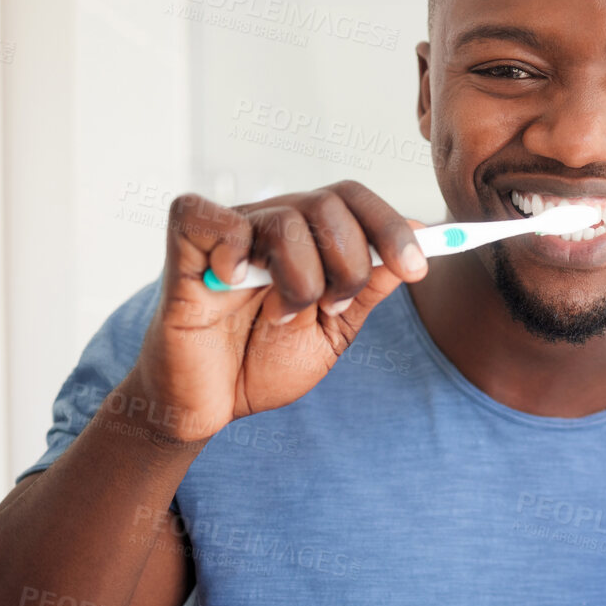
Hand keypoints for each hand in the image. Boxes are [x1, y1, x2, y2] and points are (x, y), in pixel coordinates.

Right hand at [122, 181, 430, 443]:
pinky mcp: (184, 246)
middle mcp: (270, 224)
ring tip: (280, 315)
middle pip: (330, 203)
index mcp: (308, 239)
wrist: (209, 404)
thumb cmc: (261, 363)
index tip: (419, 269)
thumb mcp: (333, 330)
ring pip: (286, 220)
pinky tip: (232, 283)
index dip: (392, 227)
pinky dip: (232, 251)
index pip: (355, 200)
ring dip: (299, 280)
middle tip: (331, 307)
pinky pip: (212, 217)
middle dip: (349, 265)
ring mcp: (229, 232)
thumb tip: (421, 234)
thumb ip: (370, 286)